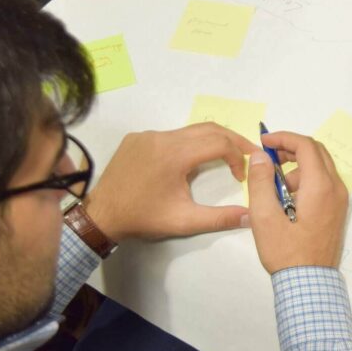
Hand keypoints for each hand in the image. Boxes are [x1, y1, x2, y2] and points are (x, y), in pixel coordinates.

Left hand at [84, 123, 254, 241]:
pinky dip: (187, 143)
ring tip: (224, 155)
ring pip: (189, 130)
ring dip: (210, 141)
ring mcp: (148, 135)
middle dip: (232, 140)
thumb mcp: (184, 221)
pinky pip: (170, 135)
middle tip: (249, 152)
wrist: (100, 216)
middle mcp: (162, 137)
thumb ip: (220, 218)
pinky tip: (188, 161)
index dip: (238, 155)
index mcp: (175, 155)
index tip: (241, 175)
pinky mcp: (137, 137)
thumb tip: (251, 216)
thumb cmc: (143, 218)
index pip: (219, 143)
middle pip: (209, 129)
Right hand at [246, 132, 348, 272]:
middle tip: (267, 157)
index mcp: (321, 187)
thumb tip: (262, 156)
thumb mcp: (264, 217)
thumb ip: (261, 183)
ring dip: (296, 167)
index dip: (284, 138)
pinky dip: (304, 180)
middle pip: (316, 152)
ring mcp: (340, 199)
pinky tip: (285, 199)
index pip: (306, 146)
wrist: (309, 284)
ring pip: (320, 167)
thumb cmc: (285, 252)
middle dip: (291, 148)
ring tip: (273, 188)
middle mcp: (336, 188)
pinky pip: (323, 182)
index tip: (263, 142)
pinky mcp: (337, 209)